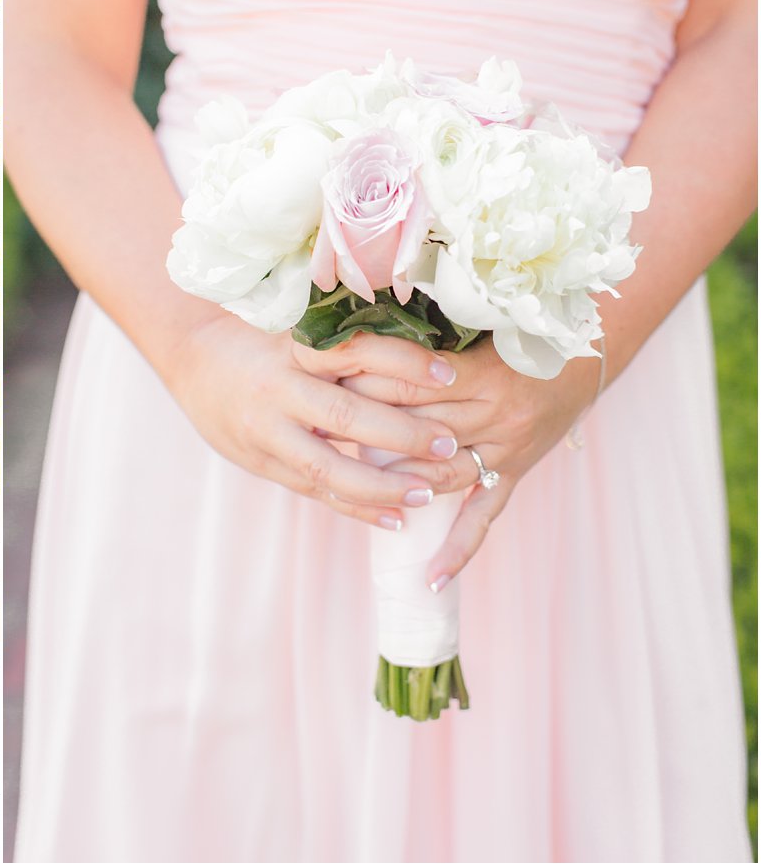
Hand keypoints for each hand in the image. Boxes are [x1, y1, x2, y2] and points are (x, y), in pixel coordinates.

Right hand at [162, 315, 461, 530]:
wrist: (191, 361)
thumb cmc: (258, 339)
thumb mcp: (297, 330)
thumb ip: (344, 344)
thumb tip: (423, 344)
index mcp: (293, 350)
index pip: (354, 351)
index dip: (404, 362)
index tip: (449, 372)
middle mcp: (277, 391)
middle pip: (344, 416)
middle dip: (401, 434)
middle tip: (447, 444)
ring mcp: (266, 434)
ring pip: (327, 468)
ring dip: (381, 486)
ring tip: (427, 494)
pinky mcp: (263, 464)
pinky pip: (314, 493)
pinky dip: (356, 509)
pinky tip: (395, 521)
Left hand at [340, 342, 600, 587]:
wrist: (587, 351)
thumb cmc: (521, 334)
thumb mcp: (477, 326)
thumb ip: (423, 341)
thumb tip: (357, 338)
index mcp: (482, 376)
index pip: (408, 387)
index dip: (362, 386)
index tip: (321, 388)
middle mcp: (496, 417)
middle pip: (417, 429)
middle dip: (364, 429)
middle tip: (317, 431)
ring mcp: (506, 452)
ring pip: (441, 476)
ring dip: (393, 482)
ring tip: (349, 486)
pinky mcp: (514, 474)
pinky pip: (483, 517)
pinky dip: (458, 550)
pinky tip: (429, 579)